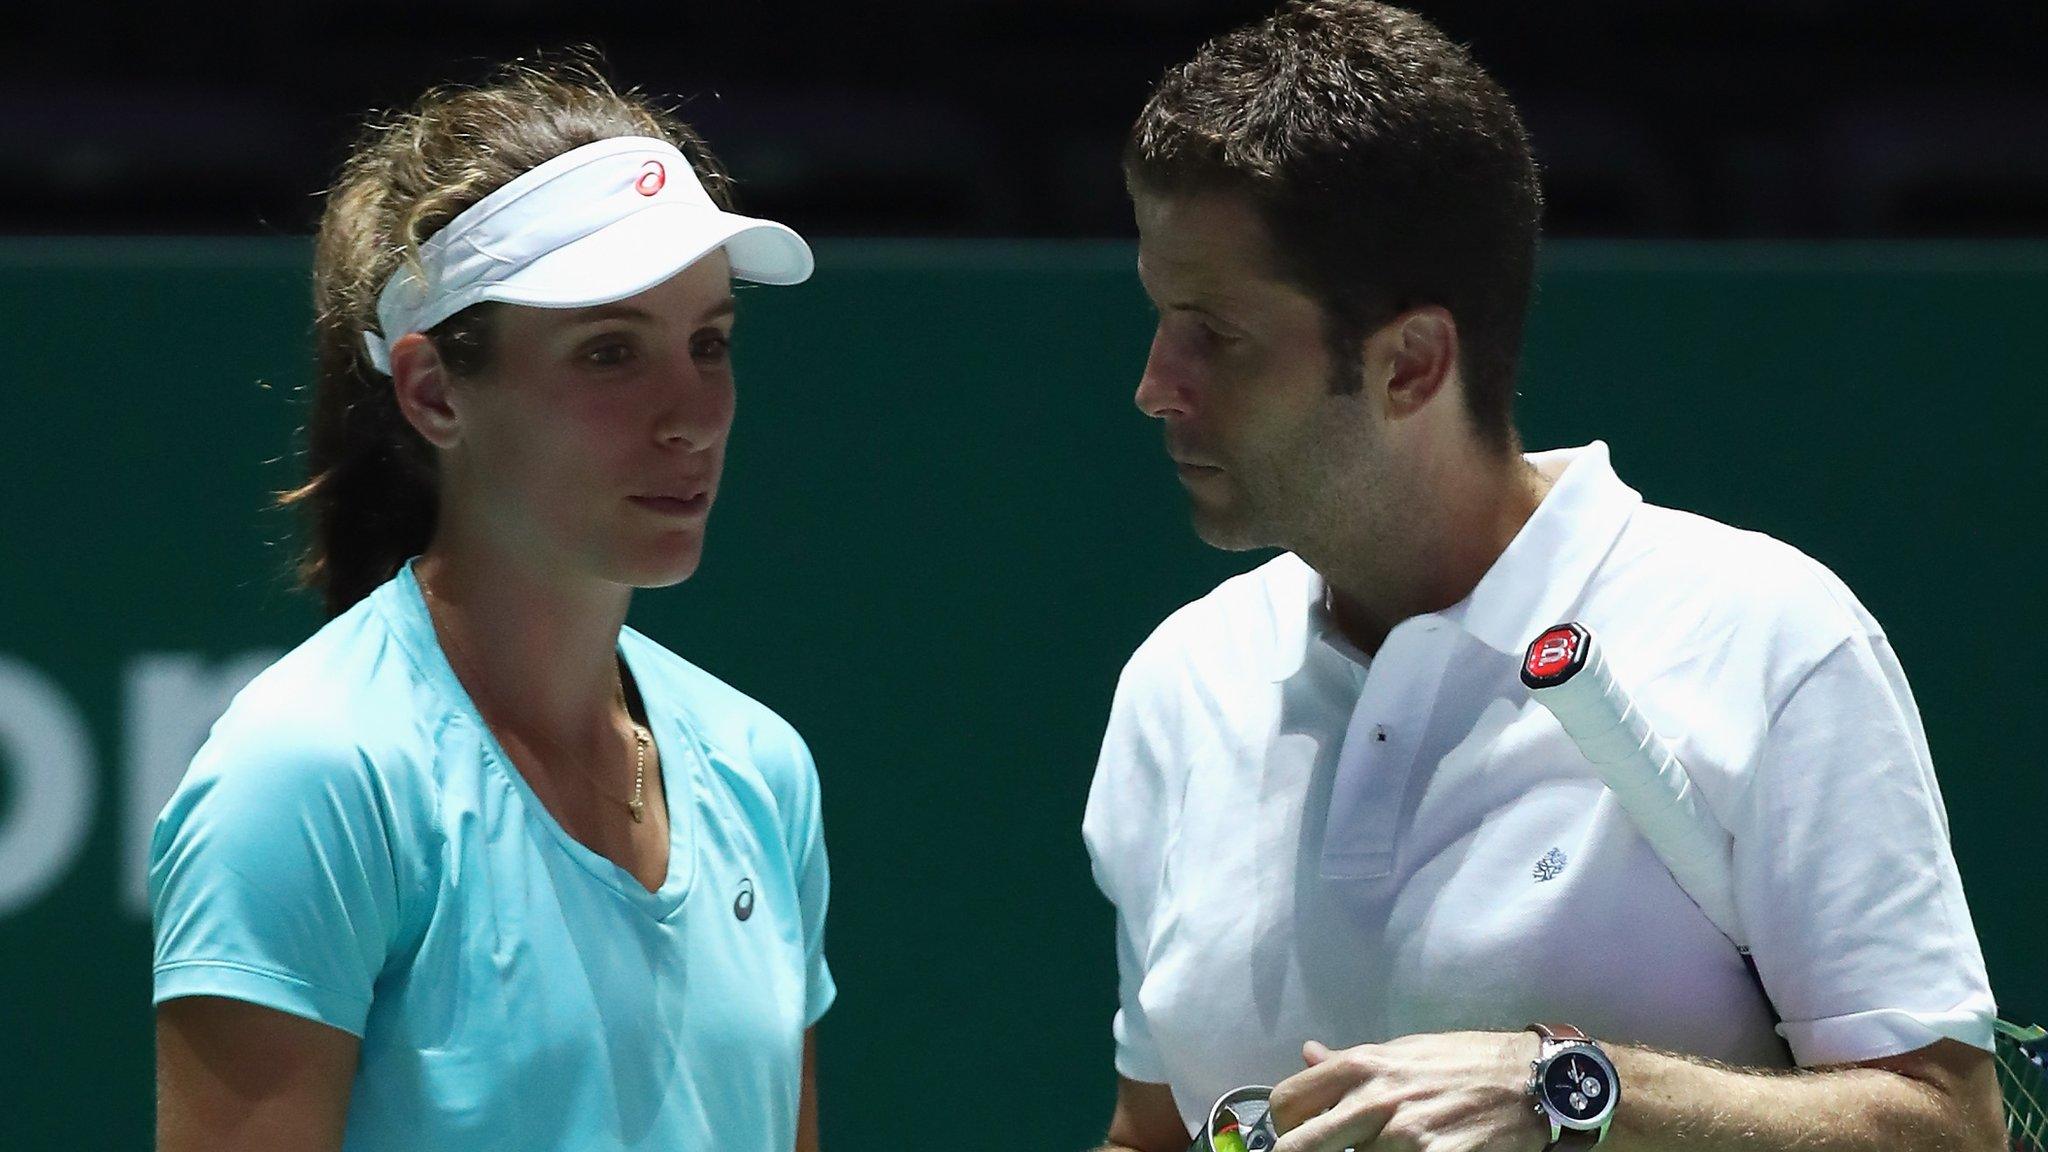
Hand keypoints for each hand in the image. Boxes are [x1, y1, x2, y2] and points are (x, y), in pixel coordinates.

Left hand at [1267, 1030, 1551, 1151]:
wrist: (1530, 1082)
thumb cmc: (1464, 1063)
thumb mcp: (1402, 1051)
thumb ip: (1349, 1062)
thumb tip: (1308, 1054)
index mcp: (1360, 1067)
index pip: (1286, 1104)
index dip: (1285, 1126)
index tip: (1299, 1134)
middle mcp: (1374, 1100)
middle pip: (1299, 1147)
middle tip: (1332, 1150)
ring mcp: (1402, 1136)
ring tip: (1395, 1143)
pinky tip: (1418, 1151)